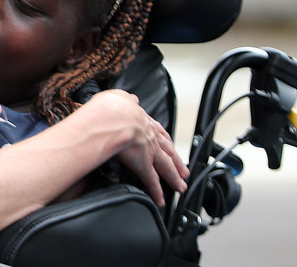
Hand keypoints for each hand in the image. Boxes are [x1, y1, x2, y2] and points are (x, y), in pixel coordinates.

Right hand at [85, 90, 188, 205]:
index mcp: (143, 120)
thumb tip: (131, 99)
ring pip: (165, 167)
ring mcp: (148, 151)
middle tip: (184, 172)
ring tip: (179, 186)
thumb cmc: (111, 108)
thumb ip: (126, 99)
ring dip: (173, 177)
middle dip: (177, 162)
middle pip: (168, 152)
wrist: (113, 118)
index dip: (166, 141)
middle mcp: (149, 136)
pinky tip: (160, 199)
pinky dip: (157, 191)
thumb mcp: (119, 97)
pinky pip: (151, 181)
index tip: (171, 146)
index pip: (158, 132)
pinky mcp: (142, 165)